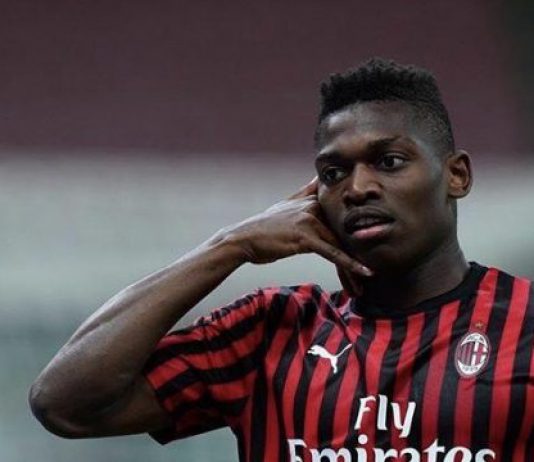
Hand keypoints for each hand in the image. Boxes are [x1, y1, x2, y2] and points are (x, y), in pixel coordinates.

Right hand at [223, 176, 372, 279]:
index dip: (359, 230)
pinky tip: (364, 273)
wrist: (243, 238)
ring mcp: (310, 220)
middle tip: (371, 272)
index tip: (375, 243)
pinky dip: (349, 264)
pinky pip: (333, 252)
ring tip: (365, 281)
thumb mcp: (286, 204)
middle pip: (344, 231)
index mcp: (312, 198)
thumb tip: (318, 177)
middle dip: (358, 253)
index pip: (342, 215)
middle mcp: (314, 205)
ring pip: (340, 244)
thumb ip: (305, 191)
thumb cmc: (264, 227)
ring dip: (354, 266)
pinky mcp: (305, 236)